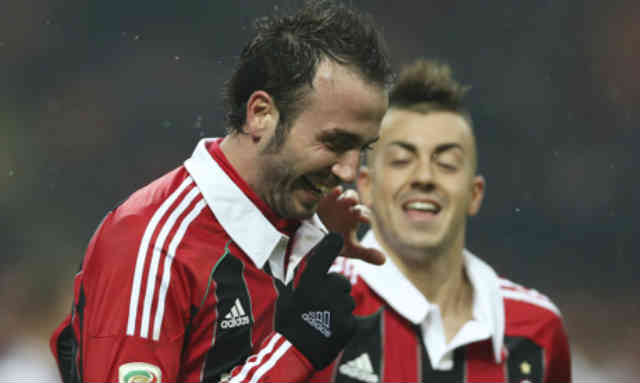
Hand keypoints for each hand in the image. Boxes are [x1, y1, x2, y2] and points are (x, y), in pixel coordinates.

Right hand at [274, 233, 355, 369]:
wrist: (296, 353)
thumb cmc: (288, 322)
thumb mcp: (287, 296)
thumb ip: (297, 280)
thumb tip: (298, 262)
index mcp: (308, 284)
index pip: (323, 256)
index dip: (330, 244)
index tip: (336, 237)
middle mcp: (326, 293)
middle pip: (341, 282)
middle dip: (335, 289)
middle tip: (321, 303)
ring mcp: (340, 309)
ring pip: (347, 300)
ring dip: (338, 307)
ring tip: (323, 320)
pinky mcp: (350, 325)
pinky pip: (350, 317)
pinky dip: (343, 323)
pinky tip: (330, 330)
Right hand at [317, 186, 384, 264]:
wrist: (314, 240)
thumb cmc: (336, 242)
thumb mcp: (350, 250)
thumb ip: (366, 254)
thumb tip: (384, 261)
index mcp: (355, 217)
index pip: (363, 213)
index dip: (364, 216)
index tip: (365, 220)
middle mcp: (347, 207)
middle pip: (355, 200)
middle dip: (354, 202)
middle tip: (354, 209)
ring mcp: (335, 202)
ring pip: (345, 195)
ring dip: (347, 196)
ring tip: (346, 200)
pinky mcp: (323, 200)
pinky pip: (328, 192)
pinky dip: (332, 192)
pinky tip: (336, 191)